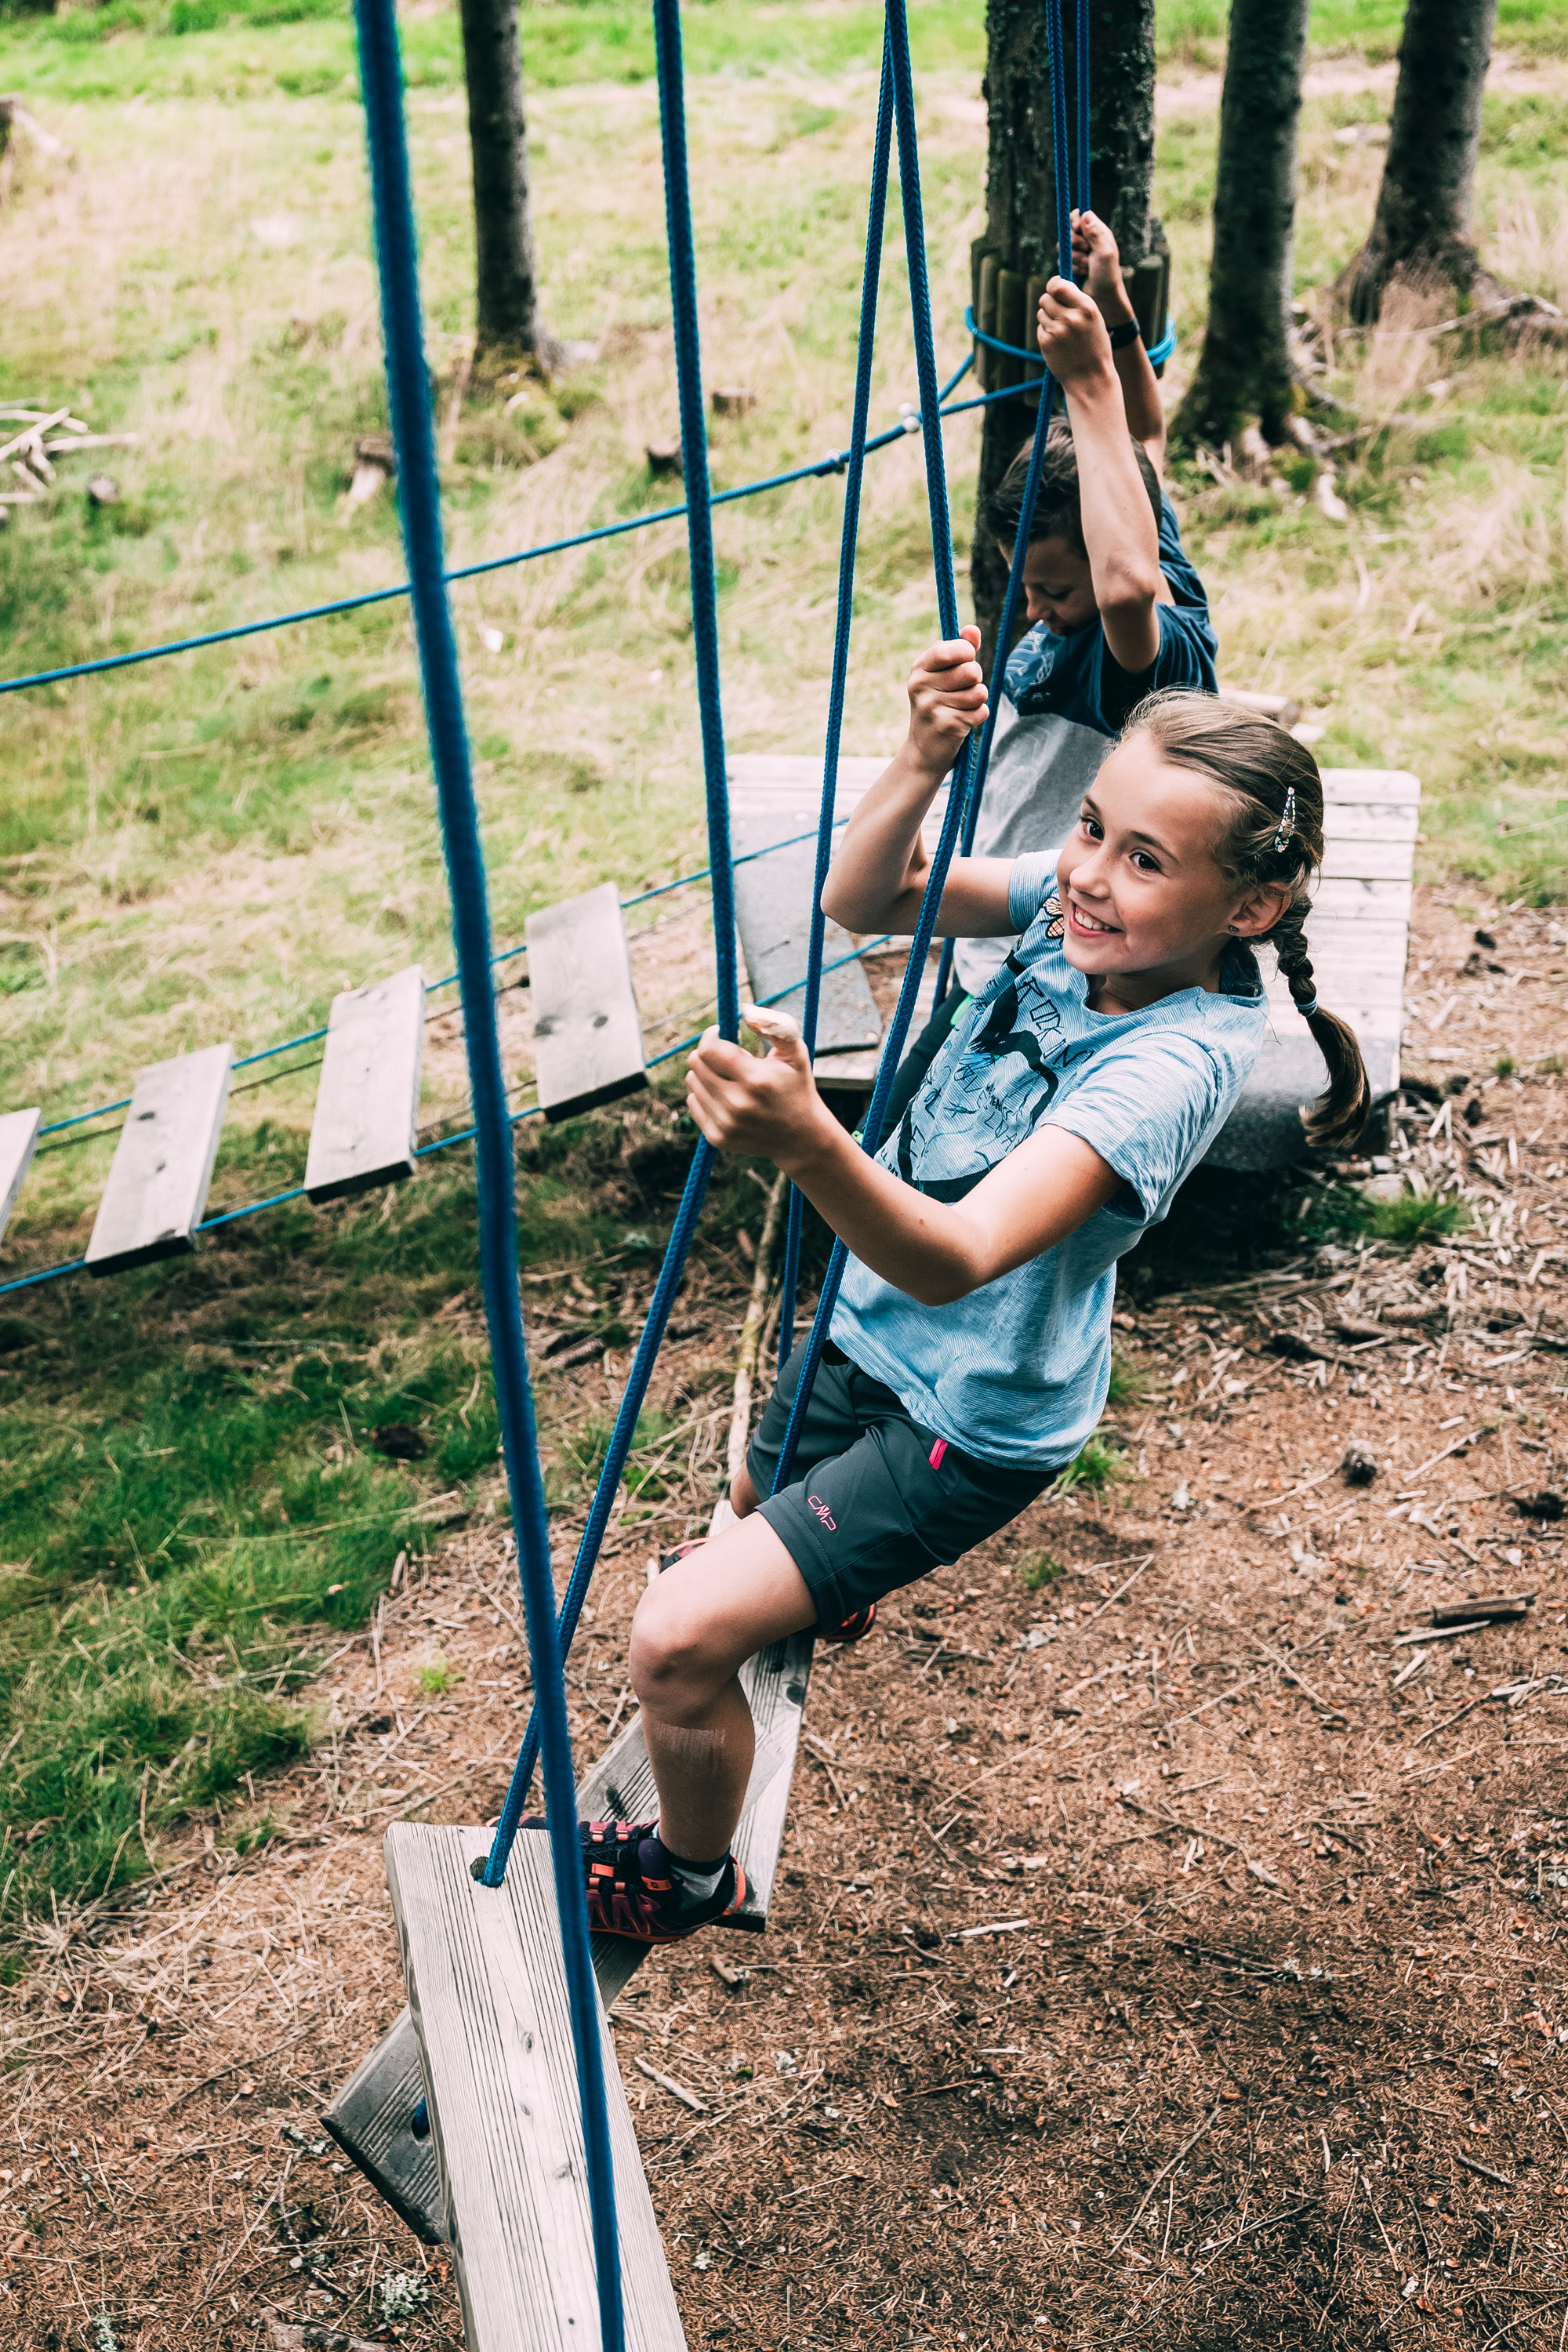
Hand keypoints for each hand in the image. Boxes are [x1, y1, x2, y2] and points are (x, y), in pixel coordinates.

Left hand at [685, 1009, 832, 1169]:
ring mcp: (725, 1124)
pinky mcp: (717, 1137)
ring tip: (728, 1077)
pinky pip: (692, 1102)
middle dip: (708, 1052)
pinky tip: (725, 1095)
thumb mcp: (795, 1052)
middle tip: (727, 1055)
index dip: (711, 1035)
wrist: (801, 1137)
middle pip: (696, 1064)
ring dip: (706, 1073)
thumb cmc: (797, 1087)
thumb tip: (745, 1010)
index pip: (709, 1049)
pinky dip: (704, 1094)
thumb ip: (773, 1025)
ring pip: (693, 1082)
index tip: (721, 1033)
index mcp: (756, 1080)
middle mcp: (737, 1104)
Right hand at [906, 626, 987, 777]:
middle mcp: (921, 686)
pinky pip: (981, 711)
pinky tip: (963, 722)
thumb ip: (960, 650)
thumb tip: (973, 630)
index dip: (967, 653)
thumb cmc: (938, 705)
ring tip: (962, 706)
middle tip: (964, 689)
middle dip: (976, 679)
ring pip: (979, 692)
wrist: (923, 750)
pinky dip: (978, 716)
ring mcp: (932, 707)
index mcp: (919, 668)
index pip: (952, 649)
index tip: (963, 661)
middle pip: (971, 670)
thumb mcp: (942, 675)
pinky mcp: (947, 726)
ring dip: (978, 700)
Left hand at [1036, 274, 1114, 394]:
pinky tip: (1059, 344)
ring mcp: (1057, 331)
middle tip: (1058, 313)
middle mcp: (1071, 317)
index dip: (1053, 285)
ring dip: (1048, 318)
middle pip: (1045, 298)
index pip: (1057, 285)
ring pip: (1041, 313)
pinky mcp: (1047, 343)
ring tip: (1062, 332)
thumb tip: (1055, 287)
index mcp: (1087, 307)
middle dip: (1049, 303)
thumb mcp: (1095, 319)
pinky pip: (1040, 328)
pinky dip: (1046, 333)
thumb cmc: (1094, 347)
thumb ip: (1077, 302)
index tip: (1055, 290)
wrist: (1091, 379)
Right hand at [1070, 209, 1132, 323]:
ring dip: (1074, 259)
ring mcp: (1079, 253)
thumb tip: (1085, 213)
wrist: (1104, 298)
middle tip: (1087, 254)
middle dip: (1075, 244)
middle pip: (1068, 231)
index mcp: (1098, 232)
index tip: (1077, 230)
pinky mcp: (1071, 265)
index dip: (1074, 222)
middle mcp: (1087, 240)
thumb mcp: (1105, 252)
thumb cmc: (1108, 276)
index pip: (1079, 215)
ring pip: (1064, 248)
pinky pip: (1062, 261)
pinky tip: (1082, 274)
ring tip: (1087, 267)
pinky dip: (1071, 268)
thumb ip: (1095, 233)